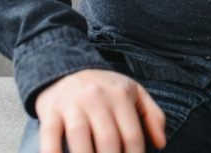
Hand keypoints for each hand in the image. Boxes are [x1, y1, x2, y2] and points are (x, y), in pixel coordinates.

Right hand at [34, 69, 165, 152]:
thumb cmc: (105, 88)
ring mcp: (72, 104)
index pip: (132, 136)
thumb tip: (161, 144)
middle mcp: (96, 98)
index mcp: (120, 96)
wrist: (65, 67)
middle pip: (108, 141)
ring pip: (79, 138)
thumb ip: (153, 115)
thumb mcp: (134, 92)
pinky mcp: (50, 110)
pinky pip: (49, 135)